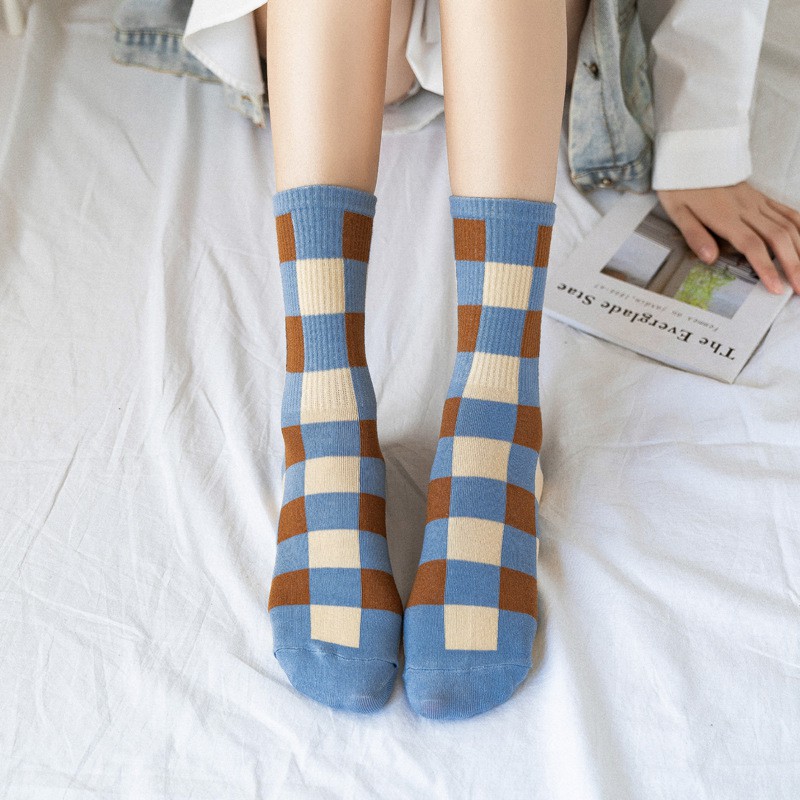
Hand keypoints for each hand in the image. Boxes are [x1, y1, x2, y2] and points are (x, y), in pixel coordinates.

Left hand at [656, 181, 799, 294]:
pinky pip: (788, 212)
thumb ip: (694, 235)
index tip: (776, 288)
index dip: (766, 267)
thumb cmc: (682, 185)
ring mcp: (758, 202)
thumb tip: (709, 258)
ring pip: (789, 226)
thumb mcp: (678, 212)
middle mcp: (748, 209)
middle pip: (778, 239)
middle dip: (793, 265)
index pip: (752, 246)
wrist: (694, 154)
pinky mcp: (762, 197)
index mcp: (726, 217)